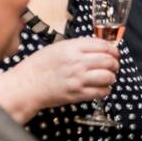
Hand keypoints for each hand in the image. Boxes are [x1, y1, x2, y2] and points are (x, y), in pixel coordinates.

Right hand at [0, 38, 119, 118]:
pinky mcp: (78, 94)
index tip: (114, 53)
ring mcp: (78, 79)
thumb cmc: (39, 66)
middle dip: (115, 63)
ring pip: (108, 77)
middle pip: (109, 61)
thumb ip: (78, 46)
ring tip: (107, 77)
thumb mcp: (57, 47)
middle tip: (113, 65)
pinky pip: (101, 92)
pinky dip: (105, 89)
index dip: (113, 49)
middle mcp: (77, 62)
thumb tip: (99, 47)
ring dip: (111, 77)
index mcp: (72, 48)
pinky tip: (100, 87)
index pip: (103, 45)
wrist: (26, 85)